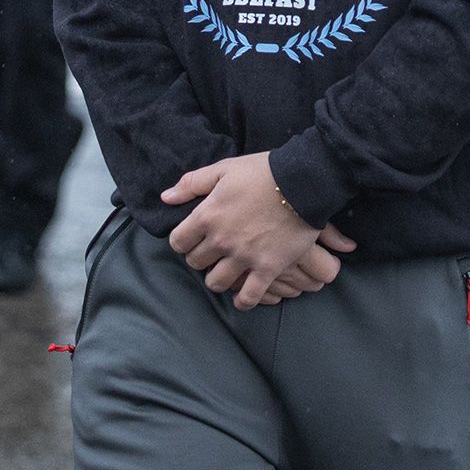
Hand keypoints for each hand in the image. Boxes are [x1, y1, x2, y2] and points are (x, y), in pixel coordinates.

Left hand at [163, 152, 341, 307]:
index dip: (184, 241)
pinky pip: (249, 297)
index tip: (194, 238)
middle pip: (196, 263)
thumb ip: (192, 183)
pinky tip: (244, 295)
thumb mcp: (224, 169)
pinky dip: (243, 300)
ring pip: (216, 283)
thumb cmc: (263, 172)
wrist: (304, 183)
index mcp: (207, 215)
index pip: (178, 242)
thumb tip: (166, 197)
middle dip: (201, 258)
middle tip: (213, 252)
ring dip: (218, 278)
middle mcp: (221, 240)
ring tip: (226, 271)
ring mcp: (244, 257)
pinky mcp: (267, 268)